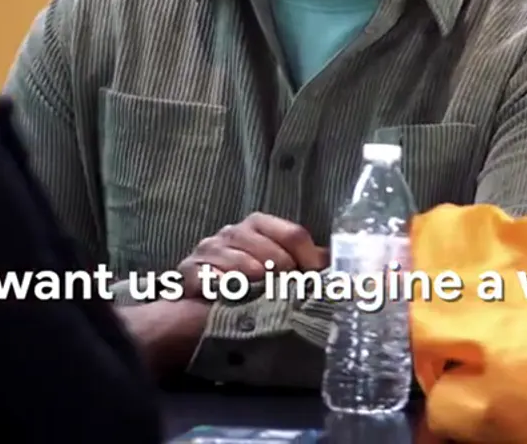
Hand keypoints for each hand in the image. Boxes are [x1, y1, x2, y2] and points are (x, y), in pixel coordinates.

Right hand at [175, 212, 326, 300]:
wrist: (198, 301)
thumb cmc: (245, 280)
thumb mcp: (278, 266)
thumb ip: (307, 262)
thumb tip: (338, 264)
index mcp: (259, 226)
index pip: (293, 235)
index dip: (308, 259)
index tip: (314, 279)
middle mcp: (234, 232)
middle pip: (269, 249)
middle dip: (283, 272)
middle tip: (289, 291)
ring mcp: (209, 249)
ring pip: (239, 261)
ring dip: (254, 279)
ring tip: (262, 291)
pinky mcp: (189, 270)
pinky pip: (208, 276)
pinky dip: (221, 285)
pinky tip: (230, 295)